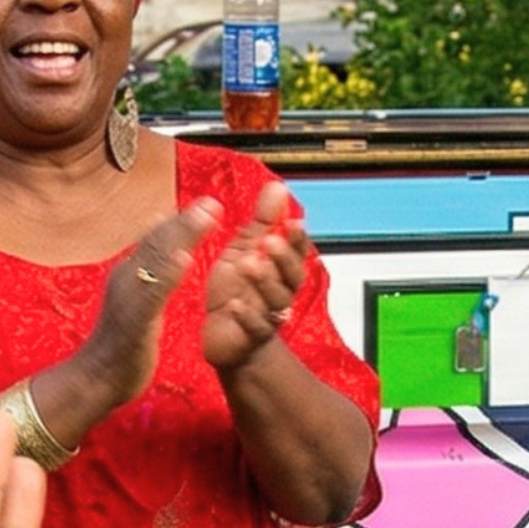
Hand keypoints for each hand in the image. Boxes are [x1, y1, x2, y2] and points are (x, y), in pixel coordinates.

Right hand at [74, 204, 213, 407]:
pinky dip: (169, 274)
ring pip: (156, 259)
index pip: (157, 242)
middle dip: (185, 220)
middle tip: (213, 202)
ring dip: (182, 235)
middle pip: (158, 243)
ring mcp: (129, 297)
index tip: (208, 202)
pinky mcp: (134, 320)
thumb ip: (148, 276)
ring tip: (206, 216)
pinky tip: (186, 259)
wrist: (97, 379)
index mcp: (131, 275)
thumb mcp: (138, 303)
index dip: (181, 221)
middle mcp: (127, 278)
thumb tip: (156, 251)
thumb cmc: (123, 343)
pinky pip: (153, 293)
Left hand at [204, 184, 309, 374]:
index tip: (292, 223)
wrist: (232, 341)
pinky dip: (248, 317)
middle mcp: (279, 292)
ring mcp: (268, 315)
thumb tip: (278, 186)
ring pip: (276, 300)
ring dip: (265, 282)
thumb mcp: (247, 250)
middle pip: (291, 277)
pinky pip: (255, 328)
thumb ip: (263, 221)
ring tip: (250, 264)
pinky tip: (236, 305)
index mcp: (278, 270)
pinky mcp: (250, 337)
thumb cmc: (240, 292)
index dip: (296, 240)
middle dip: (283, 258)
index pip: (295, 253)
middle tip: (269, 241)